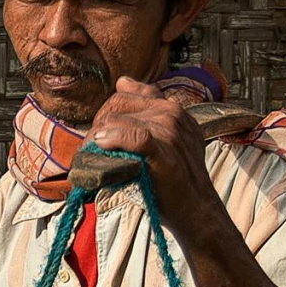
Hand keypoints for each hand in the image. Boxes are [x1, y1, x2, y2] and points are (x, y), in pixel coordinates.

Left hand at [88, 78, 220, 243]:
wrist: (194, 205)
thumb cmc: (176, 174)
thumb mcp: (169, 134)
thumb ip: (148, 107)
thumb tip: (123, 81)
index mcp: (171, 107)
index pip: (126, 95)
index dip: (107, 113)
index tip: (102, 133)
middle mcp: (171, 113)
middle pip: (117, 107)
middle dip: (99, 126)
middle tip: (91, 148)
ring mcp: (168, 130)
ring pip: (117, 121)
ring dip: (99, 137)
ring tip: (91, 155)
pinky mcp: (163, 149)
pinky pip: (132, 136)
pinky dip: (113, 140)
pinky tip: (102, 146)